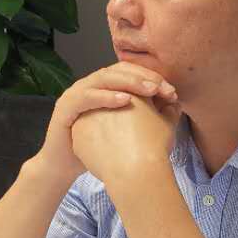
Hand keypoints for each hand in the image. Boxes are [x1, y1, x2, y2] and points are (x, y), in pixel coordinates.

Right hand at [38, 63, 177, 185]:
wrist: (65, 166)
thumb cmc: (97, 149)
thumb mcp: (127, 128)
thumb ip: (147, 114)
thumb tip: (173, 103)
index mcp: (102, 88)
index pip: (127, 72)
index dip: (150, 77)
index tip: (170, 91)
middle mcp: (88, 86)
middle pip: (116, 70)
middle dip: (142, 77)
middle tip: (162, 87)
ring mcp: (74, 95)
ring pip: (102, 78)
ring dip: (128, 82)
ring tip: (149, 90)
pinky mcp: (65, 108)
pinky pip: (86, 96)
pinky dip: (105, 96)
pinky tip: (125, 100)